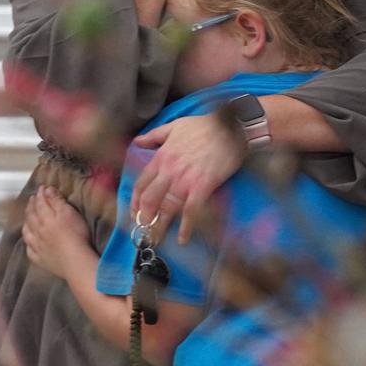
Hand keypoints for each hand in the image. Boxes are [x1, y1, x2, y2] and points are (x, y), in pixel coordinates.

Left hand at [22, 186, 93, 280]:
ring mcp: (37, 246)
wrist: (75, 261)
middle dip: (31, 206)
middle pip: (31, 216)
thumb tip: (47, 190)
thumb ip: (57, 201)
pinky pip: (30, 251)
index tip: (42, 188)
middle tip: (32, 199)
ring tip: (27, 218)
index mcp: (46, 218)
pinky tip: (29, 243)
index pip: (40, 203)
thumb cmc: (76, 235)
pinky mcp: (40, 259)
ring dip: (26, 223)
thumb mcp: (69, 213)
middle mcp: (38, 231)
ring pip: (27, 233)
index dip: (40, 194)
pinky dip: (28, 245)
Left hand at [131, 113, 243, 244]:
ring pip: (167, 208)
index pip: (141, 183)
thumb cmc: (205, 126)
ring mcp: (185, 180)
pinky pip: (191, 211)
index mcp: (162, 157)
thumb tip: (138, 141)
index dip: (135, 201)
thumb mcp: (174, 126)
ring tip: (157, 239)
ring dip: (160, 227)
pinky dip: (186, 227)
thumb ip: (154, 136)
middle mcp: (169, 171)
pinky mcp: (203, 187)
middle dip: (144, 218)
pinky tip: (183, 238)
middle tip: (144, 231)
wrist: (231, 127)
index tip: (135, 213)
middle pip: (150, 200)